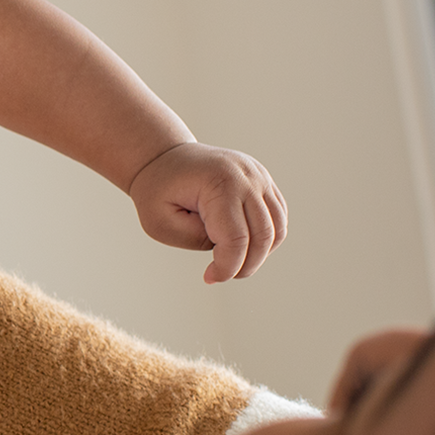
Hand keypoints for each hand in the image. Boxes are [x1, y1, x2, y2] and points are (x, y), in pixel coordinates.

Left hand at [127, 141, 287, 282]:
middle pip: (263, 236)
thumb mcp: (159, 222)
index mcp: (220, 182)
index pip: (237, 238)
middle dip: (245, 266)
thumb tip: (230, 249)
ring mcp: (259, 176)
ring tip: (230, 261)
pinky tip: (241, 246)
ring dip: (258, 255)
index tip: (209, 278)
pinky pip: (277, 219)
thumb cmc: (157, 190)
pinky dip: (265, 239)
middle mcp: (247, 176)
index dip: (227, 267)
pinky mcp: (264, 181)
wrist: (163, 157)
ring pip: (277, 229)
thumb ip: (195, 239)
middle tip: (220, 275)